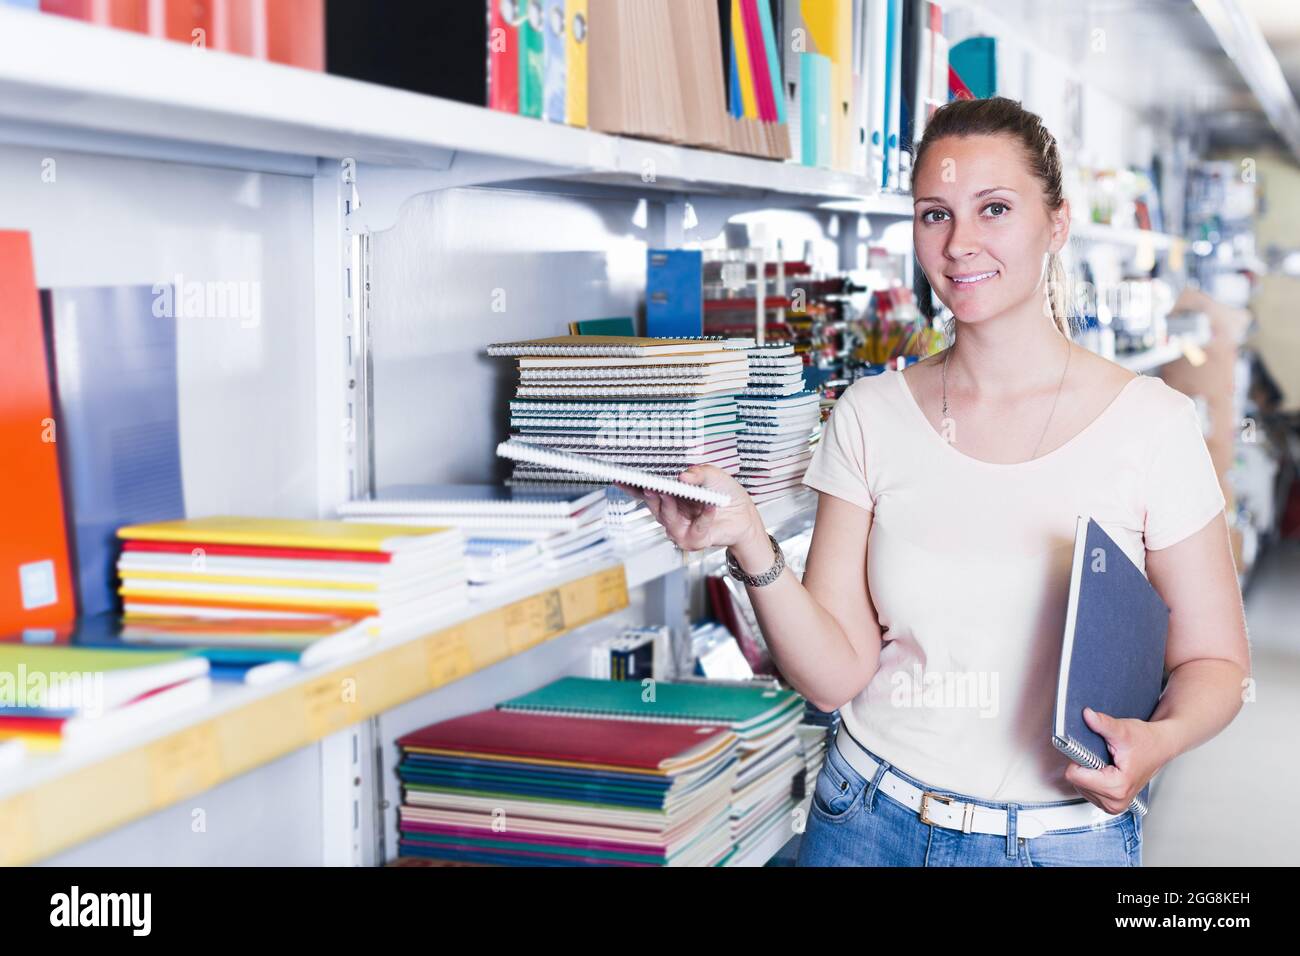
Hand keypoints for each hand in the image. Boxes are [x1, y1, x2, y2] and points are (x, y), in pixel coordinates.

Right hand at [613, 464, 762, 552]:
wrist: (744, 516)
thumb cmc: (725, 494)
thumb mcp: (712, 475)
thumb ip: (697, 474)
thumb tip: (681, 476)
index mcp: (671, 497)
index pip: (647, 492)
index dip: (632, 487)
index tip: (620, 478)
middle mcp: (671, 514)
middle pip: (654, 506)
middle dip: (652, 496)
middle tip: (650, 485)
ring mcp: (680, 529)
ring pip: (668, 519)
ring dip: (670, 506)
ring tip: (673, 493)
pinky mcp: (693, 541)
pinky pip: (695, 529)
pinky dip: (704, 518)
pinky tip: (710, 508)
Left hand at [1064, 707, 1171, 814]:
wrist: (1160, 747)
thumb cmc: (1146, 741)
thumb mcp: (1123, 730)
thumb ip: (1103, 724)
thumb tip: (1087, 715)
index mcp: (1117, 787)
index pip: (1074, 776)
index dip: (1079, 758)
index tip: (1091, 750)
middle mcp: (1115, 802)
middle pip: (1075, 781)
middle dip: (1085, 764)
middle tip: (1102, 754)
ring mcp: (1113, 805)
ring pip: (1079, 786)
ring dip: (1088, 771)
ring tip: (1105, 761)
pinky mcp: (1111, 803)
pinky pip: (1086, 790)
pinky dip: (1091, 778)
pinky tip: (1105, 769)